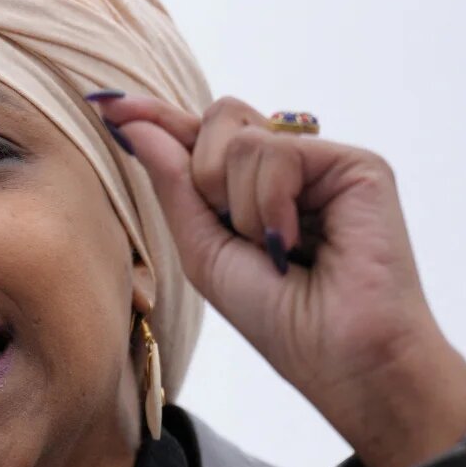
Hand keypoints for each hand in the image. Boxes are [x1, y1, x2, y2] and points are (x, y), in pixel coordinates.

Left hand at [89, 93, 465, 466]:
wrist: (343, 359)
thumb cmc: (279, 317)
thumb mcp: (202, 249)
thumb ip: (173, 183)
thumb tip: (135, 122)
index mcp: (253, 187)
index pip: (198, 136)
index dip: (155, 118)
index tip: (107, 107)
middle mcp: (290, 167)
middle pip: (216, 120)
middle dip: (204, 179)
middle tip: (237, 236)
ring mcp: (324, 163)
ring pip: (239, 135)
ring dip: (237, 205)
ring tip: (275, 250)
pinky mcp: (358, 165)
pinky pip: (276, 149)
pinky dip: (269, 203)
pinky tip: (292, 243)